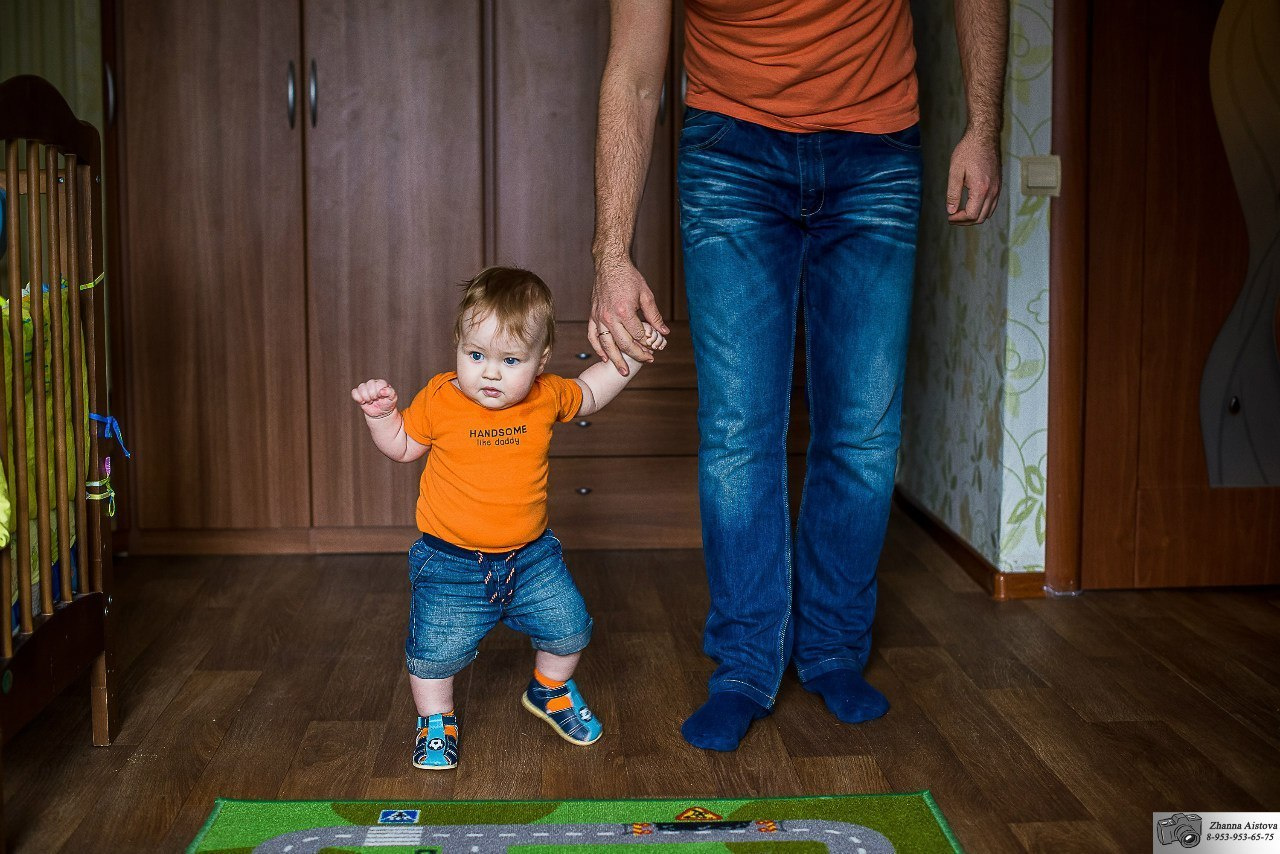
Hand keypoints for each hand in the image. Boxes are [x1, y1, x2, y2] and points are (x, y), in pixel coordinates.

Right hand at [351, 379, 397, 417]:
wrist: (381, 413)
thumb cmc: (388, 404)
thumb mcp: (392, 399)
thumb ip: (390, 393)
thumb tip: (382, 390)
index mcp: (381, 383)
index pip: (379, 383)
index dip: (379, 392)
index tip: (381, 397)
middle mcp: (373, 383)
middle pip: (369, 384)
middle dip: (373, 395)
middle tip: (375, 400)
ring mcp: (365, 388)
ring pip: (361, 387)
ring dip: (366, 397)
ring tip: (370, 401)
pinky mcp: (358, 393)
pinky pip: (354, 392)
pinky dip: (358, 398)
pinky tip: (363, 402)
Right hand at [590, 255, 669, 374]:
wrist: (609, 264)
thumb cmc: (628, 277)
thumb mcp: (646, 295)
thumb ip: (654, 315)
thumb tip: (664, 332)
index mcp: (624, 311)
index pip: (638, 335)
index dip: (648, 343)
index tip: (655, 348)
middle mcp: (610, 316)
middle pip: (624, 344)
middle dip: (637, 355)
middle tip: (647, 361)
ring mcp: (599, 317)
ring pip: (606, 344)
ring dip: (616, 359)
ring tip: (622, 371)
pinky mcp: (593, 315)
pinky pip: (593, 336)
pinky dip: (598, 348)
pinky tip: (605, 357)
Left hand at [946, 129, 1000, 225]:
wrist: (984, 137)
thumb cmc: (968, 151)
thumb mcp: (955, 171)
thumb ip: (952, 193)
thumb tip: (950, 211)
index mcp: (981, 189)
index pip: (971, 214)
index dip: (958, 219)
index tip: (949, 216)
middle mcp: (992, 191)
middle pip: (981, 218)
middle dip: (965, 221)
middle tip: (952, 217)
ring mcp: (997, 189)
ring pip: (988, 213)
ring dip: (974, 217)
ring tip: (960, 214)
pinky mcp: (998, 185)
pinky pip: (992, 205)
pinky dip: (982, 210)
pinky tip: (971, 206)